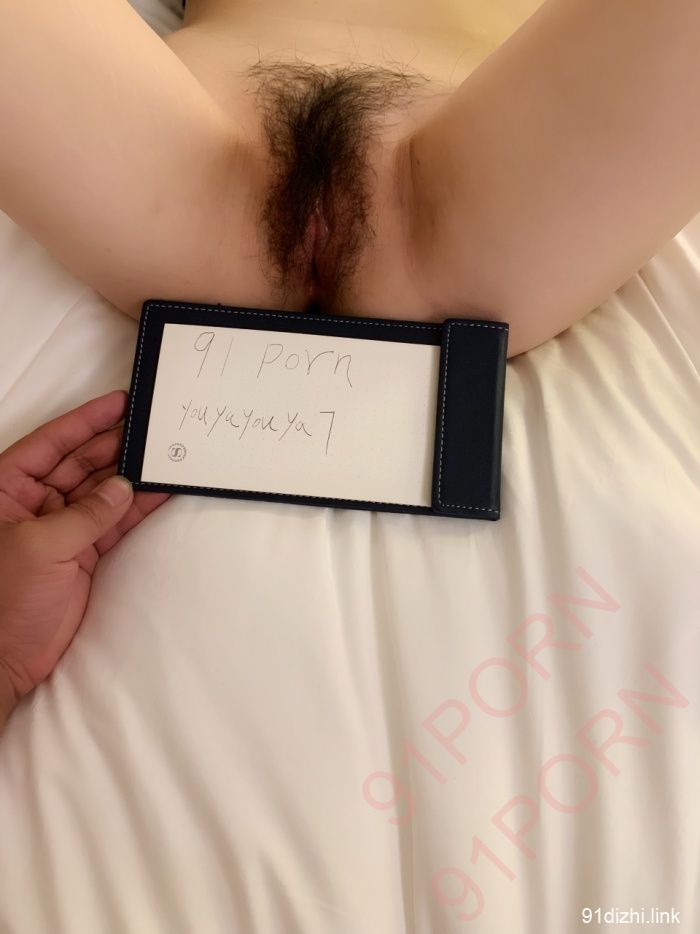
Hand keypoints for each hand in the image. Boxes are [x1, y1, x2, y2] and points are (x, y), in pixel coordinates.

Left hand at [0, 390, 168, 726]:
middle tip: (151, 431)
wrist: (5, 658)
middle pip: (79, 463)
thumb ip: (86, 513)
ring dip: (130, 476)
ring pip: (100, 491)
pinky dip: (135, 509)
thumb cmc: (4, 598)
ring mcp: (59, 527)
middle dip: (114, 446)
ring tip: (163, 456)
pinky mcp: (81, 553)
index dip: (85, 421)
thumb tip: (124, 487)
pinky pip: (112, 522)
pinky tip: (158, 492)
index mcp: (6, 488)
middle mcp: (32, 502)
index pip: (51, 443)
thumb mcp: (41, 545)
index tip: (118, 402)